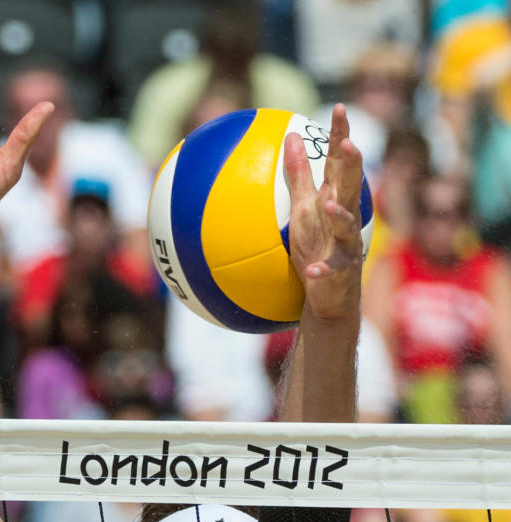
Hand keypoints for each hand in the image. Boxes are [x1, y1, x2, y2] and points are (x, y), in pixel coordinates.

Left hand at [284, 103, 363, 321]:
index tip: (339, 107)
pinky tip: (312, 270)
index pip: (339, 162)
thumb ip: (298, 174)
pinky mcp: (342, 270)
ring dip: (339, 214)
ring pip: (347, 225)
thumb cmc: (315, 245)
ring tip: (327, 204)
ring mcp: (347, 243)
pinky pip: (332, 269)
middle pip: (351, 186)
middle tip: (348, 144)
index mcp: (335, 197)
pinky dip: (322, 269)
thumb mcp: (302, 208)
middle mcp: (345, 215)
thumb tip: (291, 137)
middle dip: (352, 165)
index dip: (341, 135)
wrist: (329, 293)